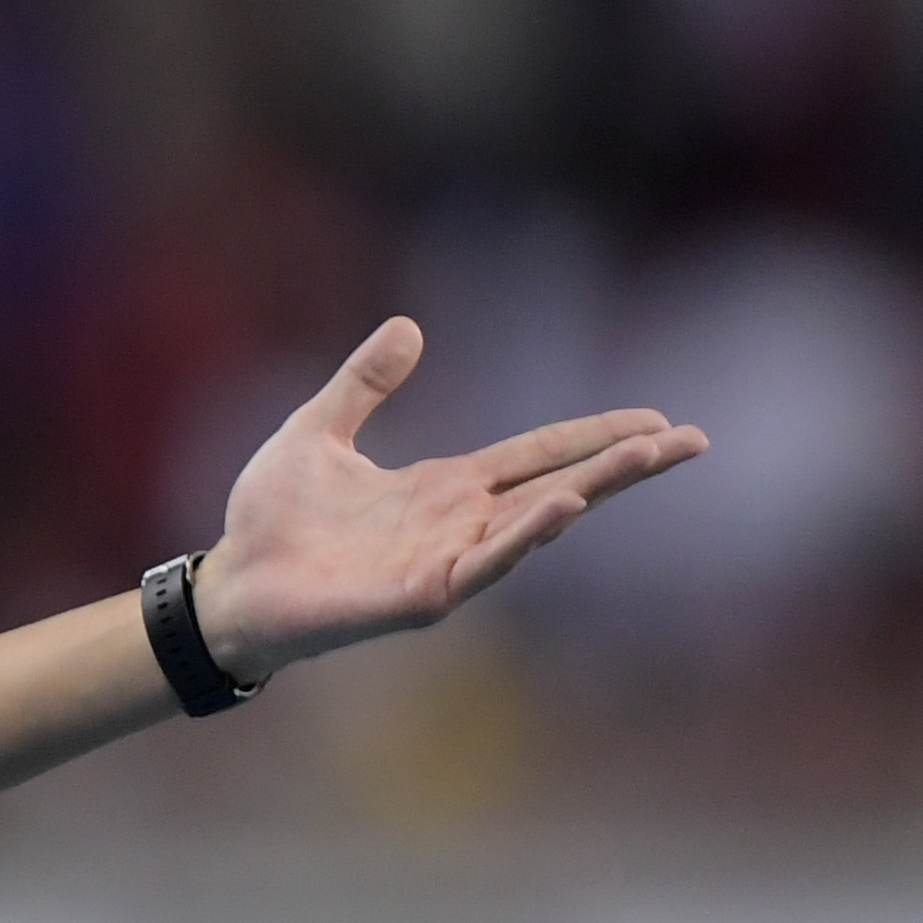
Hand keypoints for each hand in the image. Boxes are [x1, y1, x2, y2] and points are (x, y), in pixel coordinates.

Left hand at [193, 319, 705, 683]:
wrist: (228, 585)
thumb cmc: (268, 521)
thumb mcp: (316, 431)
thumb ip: (364, 384)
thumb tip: (409, 326)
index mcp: (443, 487)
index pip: (538, 452)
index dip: (593, 434)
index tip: (658, 419)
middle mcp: (459, 524)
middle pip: (561, 484)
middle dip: (626, 464)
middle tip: (694, 439)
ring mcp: (446, 562)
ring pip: (536, 522)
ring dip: (593, 489)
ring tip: (646, 456)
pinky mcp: (420, 596)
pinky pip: (484, 564)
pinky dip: (525, 536)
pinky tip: (562, 504)